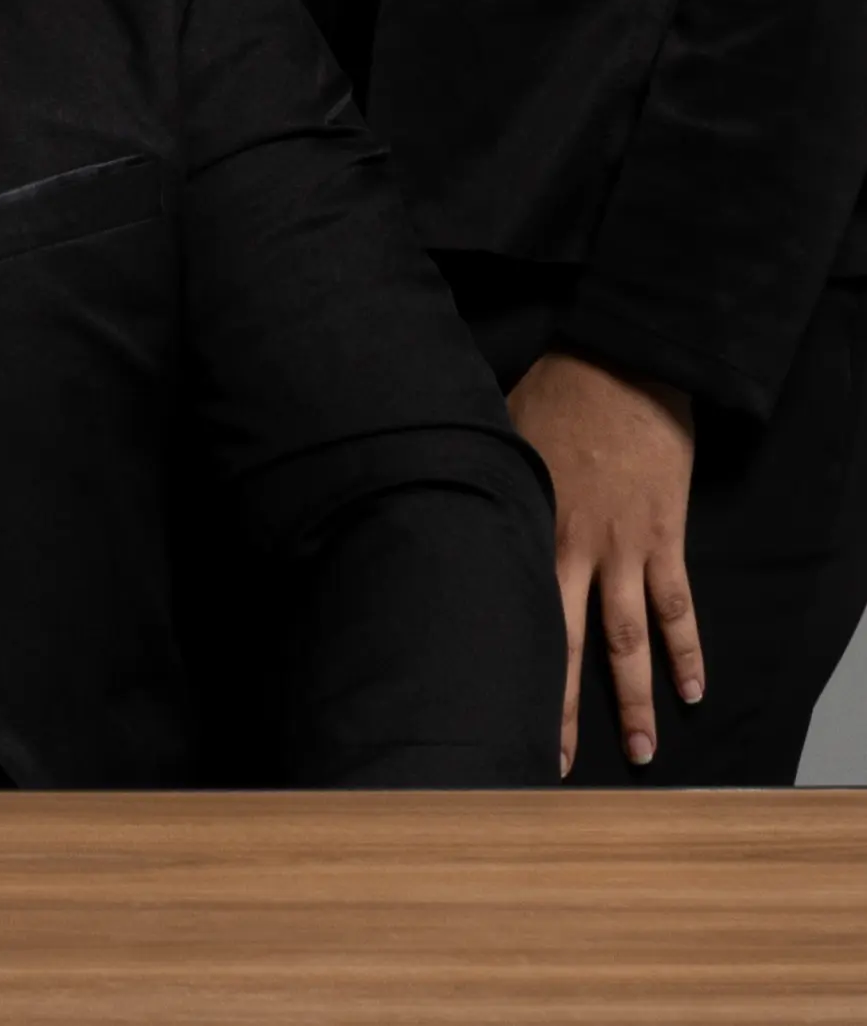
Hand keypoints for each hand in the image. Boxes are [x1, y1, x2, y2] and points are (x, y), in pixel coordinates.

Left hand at [506, 349, 700, 772]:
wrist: (621, 363)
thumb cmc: (552, 392)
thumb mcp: (496, 436)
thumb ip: (482, 484)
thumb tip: (434, 498)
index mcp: (523, 525)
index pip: (504, 606)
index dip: (494, 656)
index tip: (478, 702)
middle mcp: (569, 548)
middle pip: (560, 641)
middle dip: (556, 706)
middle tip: (553, 765)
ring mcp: (622, 547)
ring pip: (625, 638)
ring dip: (631, 697)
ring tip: (637, 752)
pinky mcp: (664, 536)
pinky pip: (676, 604)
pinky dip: (687, 649)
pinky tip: (693, 690)